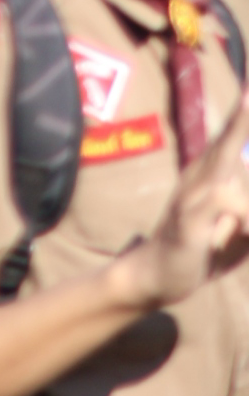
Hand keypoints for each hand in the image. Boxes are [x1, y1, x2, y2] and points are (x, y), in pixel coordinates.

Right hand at [113, 98, 248, 309]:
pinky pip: (220, 205)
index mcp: (211, 177)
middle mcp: (199, 181)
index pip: (230, 141)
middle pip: (224, 144)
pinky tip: (242, 228)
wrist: (155, 276)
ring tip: (246, 147)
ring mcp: (190, 200)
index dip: (241, 120)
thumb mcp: (241, 229)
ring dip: (239, 150)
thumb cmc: (202, 249)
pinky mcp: (187, 223)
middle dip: (241, 121)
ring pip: (223, 171)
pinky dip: (242, 211)